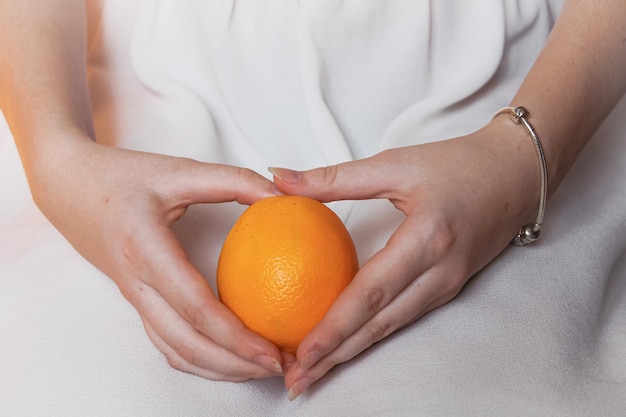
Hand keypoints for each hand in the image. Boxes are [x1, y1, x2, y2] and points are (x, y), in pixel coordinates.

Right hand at [29, 135, 285, 380]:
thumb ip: (233, 180)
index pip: (195, 306)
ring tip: (260, 367)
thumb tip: (281, 197)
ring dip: (219, 368)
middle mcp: (136, 283)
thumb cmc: (122, 176)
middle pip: (187, 343)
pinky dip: (199, 359)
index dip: (236, 336)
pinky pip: (166, 343)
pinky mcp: (137, 301)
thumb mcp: (179, 170)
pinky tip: (228, 356)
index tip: (272, 350)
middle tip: (279, 366)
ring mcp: (133, 297)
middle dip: (235, 365)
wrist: (68, 186)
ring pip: (175, 351)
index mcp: (145, 249)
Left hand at [271, 120, 540, 397]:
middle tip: (297, 380)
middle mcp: (439, 273)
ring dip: (351, 353)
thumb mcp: (394, 164)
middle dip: (335, 357)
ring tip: (315, 372)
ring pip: (391, 328)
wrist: (516, 174)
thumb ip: (335, 178)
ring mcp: (447, 286)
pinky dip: (372, 336)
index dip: (334, 327)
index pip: (371, 293)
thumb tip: (280, 179)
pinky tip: (349, 343)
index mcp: (428, 240)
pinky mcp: (447, 289)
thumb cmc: (459, 165)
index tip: (301, 352)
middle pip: (379, 325)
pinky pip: (403, 318)